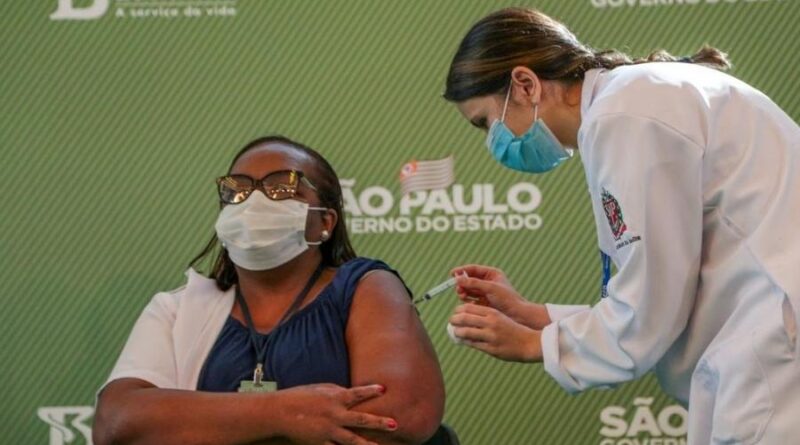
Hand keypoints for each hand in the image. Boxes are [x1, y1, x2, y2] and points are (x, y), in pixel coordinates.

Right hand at [275, 383, 396, 444]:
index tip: (384, 389)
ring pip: (352, 441)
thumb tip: (354, 395)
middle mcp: (334, 415)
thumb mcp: (321, 389)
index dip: (370, 391)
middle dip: (378, 422)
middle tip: (394, 424)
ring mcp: (328, 431)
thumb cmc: (301, 396)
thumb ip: (339, 392)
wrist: (279, 412)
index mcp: (335, 398)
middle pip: (361, 420)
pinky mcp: (320, 443)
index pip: (357, 393)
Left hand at [449, 303, 541, 362]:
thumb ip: (485, 316)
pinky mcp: (491, 349)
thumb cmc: (512, 329)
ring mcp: (490, 336)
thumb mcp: (500, 317)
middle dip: (454, 319)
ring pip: (466, 332)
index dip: (458, 310)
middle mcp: (491, 323)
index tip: (455, 313)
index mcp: (493, 313)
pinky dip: (466, 342)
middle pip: (465, 318)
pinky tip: (463, 340)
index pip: (469, 308)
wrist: (529, 343)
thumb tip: (467, 316)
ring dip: (457, 332)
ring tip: (454, 332)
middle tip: (451, 321)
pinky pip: (473, 344)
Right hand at [451, 264, 550, 329]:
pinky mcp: (483, 302)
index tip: (452, 274)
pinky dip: (468, 300)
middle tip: (458, 289)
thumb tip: (458, 278)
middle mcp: (488, 282)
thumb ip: (474, 282)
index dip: (462, 271)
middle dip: (462, 283)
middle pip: (469, 279)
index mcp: (492, 274)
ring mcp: (485, 292)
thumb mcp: (490, 288)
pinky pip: (471, 299)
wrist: (517, 315)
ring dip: (464, 292)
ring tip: (463, 296)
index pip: (473, 269)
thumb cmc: (507, 299)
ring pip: (469, 289)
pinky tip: (468, 303)